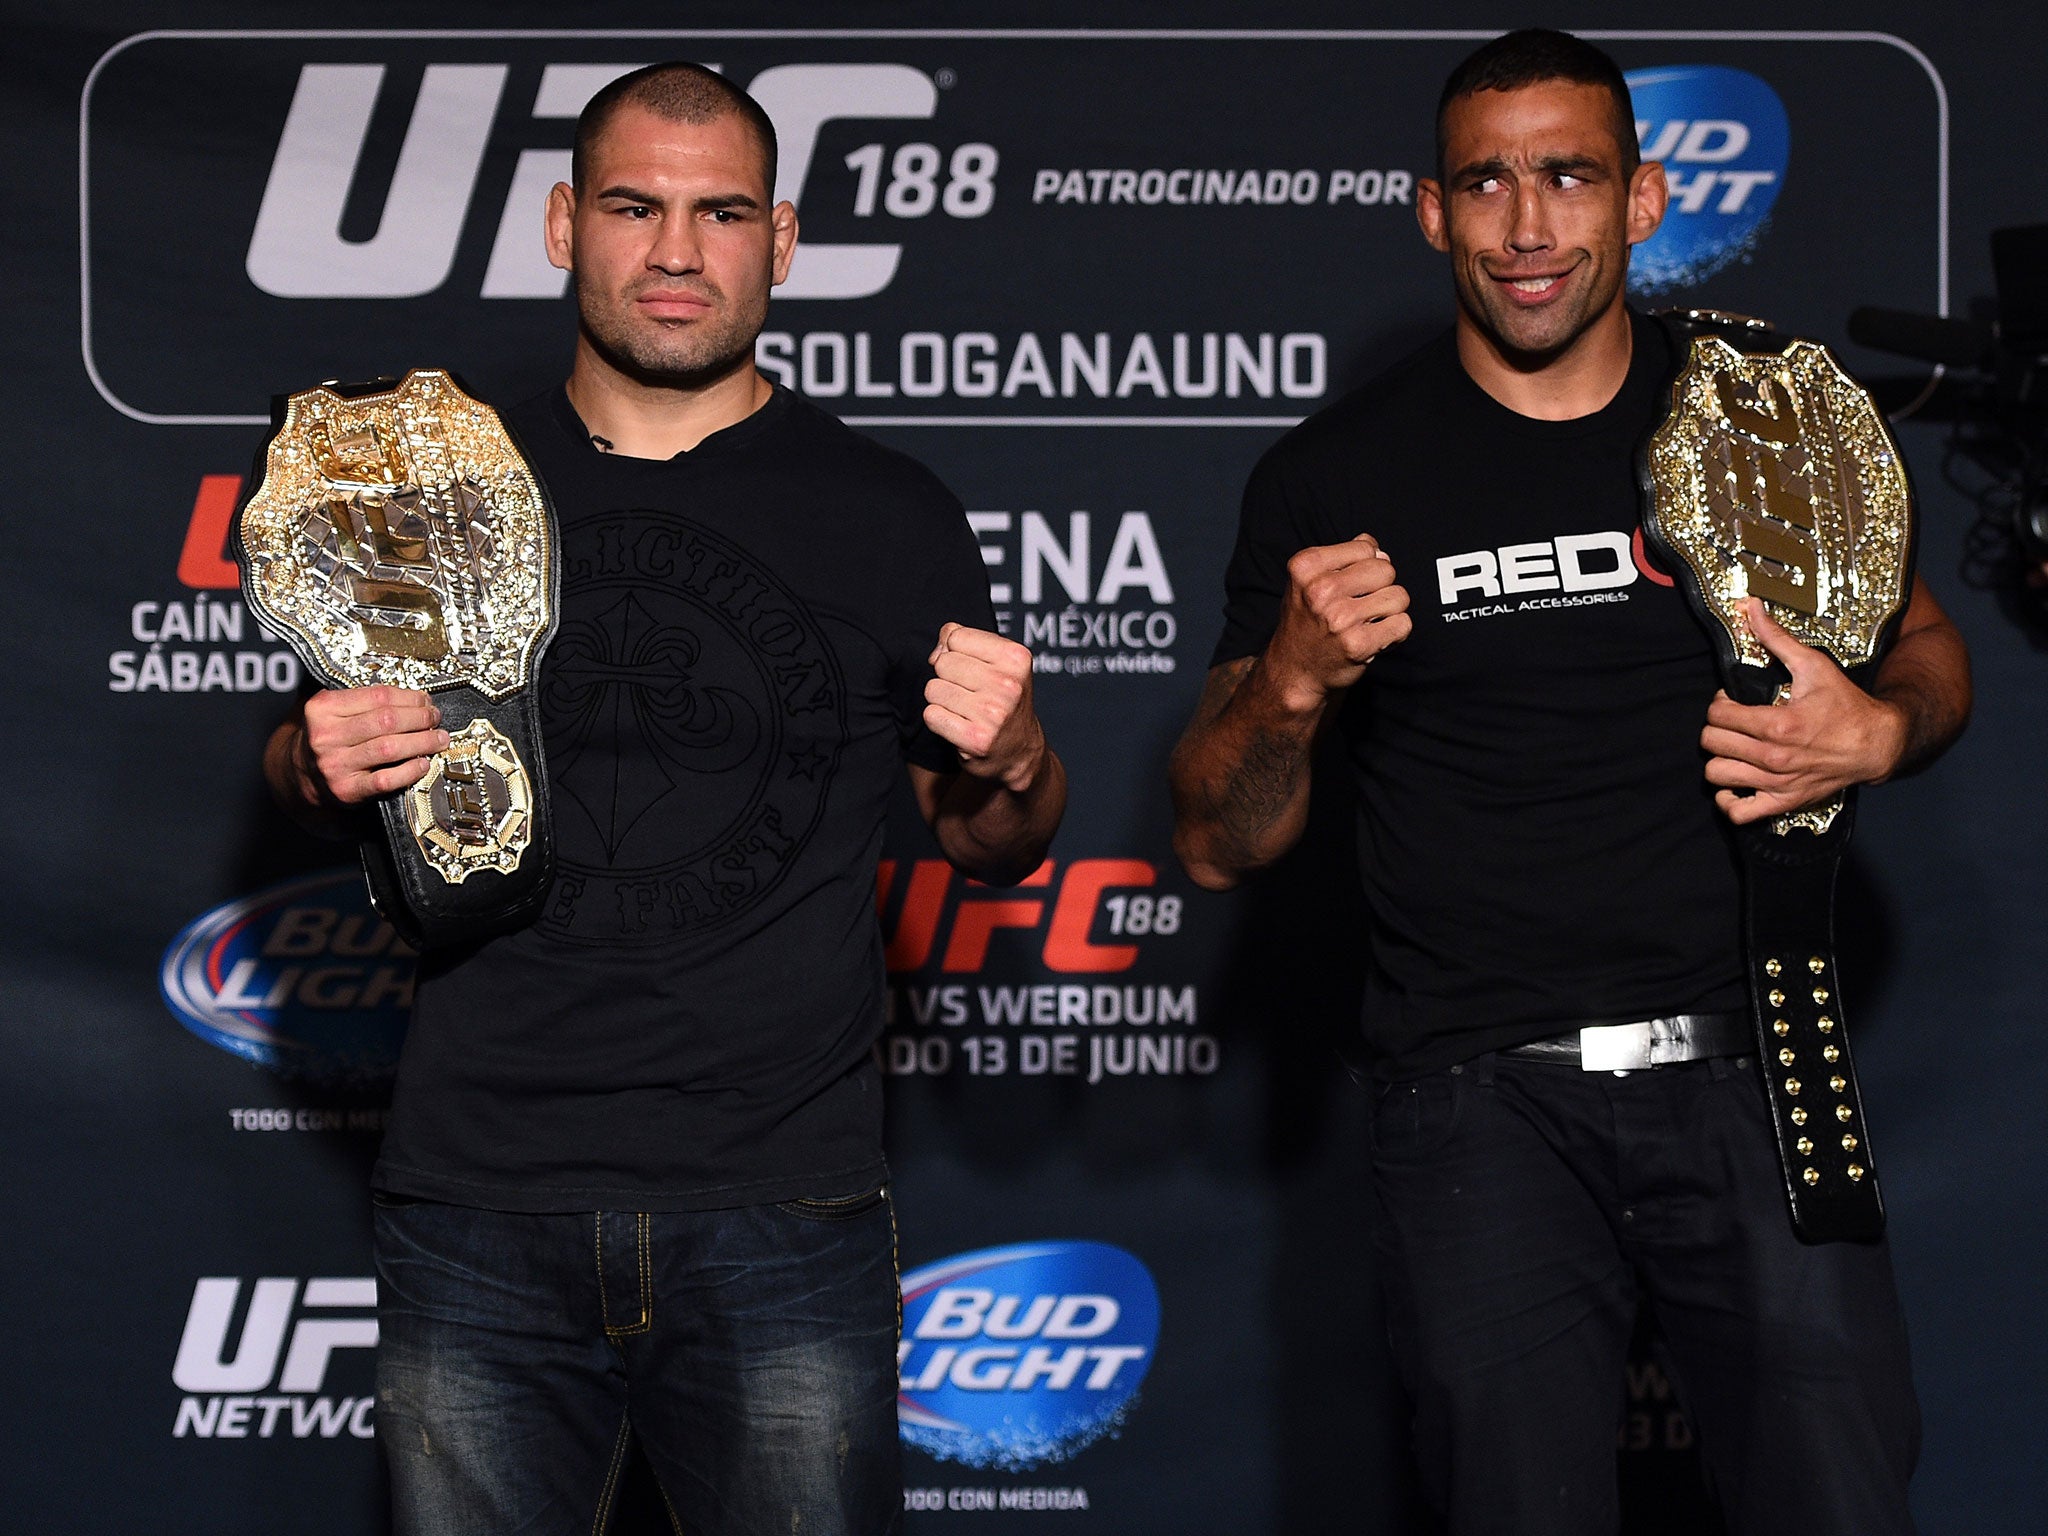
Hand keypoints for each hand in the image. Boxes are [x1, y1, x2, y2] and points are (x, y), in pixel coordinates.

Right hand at [298, 686, 448, 805]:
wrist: (301, 773)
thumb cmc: (326, 738)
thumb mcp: (333, 711)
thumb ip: (366, 701)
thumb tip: (416, 699)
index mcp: (323, 709)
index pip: (378, 696)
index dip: (410, 697)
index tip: (425, 700)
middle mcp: (327, 736)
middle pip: (387, 721)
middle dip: (420, 718)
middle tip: (434, 718)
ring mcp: (336, 764)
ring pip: (390, 748)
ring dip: (422, 742)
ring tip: (437, 739)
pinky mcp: (347, 789)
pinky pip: (386, 779)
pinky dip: (410, 771)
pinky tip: (422, 764)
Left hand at [923, 624, 1046, 791]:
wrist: (1018, 751)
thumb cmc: (1002, 700)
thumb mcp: (996, 660)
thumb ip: (962, 639)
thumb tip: (936, 653)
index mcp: (1016, 657)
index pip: (956, 636)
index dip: (957, 652)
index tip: (975, 670)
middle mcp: (1008, 684)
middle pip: (943, 663)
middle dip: (948, 677)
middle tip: (970, 693)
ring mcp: (992, 713)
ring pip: (933, 689)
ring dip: (942, 700)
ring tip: (965, 710)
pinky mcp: (976, 739)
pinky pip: (931, 715)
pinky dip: (939, 720)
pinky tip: (959, 725)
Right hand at [1265, 533, 1411, 709]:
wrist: (1295, 670)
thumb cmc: (1306, 621)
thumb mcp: (1308, 580)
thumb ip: (1342, 558)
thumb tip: (1380, 552)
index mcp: (1306, 568)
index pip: (1366, 548)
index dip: (1366, 565)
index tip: (1352, 584)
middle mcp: (1320, 591)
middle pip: (1386, 569)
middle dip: (1382, 585)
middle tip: (1362, 604)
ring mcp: (1339, 619)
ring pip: (1399, 596)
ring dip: (1390, 610)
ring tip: (1368, 621)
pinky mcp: (1358, 644)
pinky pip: (1402, 624)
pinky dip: (1395, 631)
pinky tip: (1375, 636)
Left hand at [1700, 599, 1908, 823]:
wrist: (1877, 744)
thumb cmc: (1846, 704)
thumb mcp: (1813, 665)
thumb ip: (1776, 639)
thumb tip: (1750, 607)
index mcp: (1777, 724)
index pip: (1718, 716)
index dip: (1719, 704)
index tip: (1732, 701)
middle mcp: (1773, 758)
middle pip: (1711, 743)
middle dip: (1716, 728)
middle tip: (1733, 723)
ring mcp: (1777, 783)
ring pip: (1717, 775)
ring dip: (1719, 759)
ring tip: (1735, 747)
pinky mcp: (1783, 802)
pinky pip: (1739, 812)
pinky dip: (1729, 800)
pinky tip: (1736, 781)